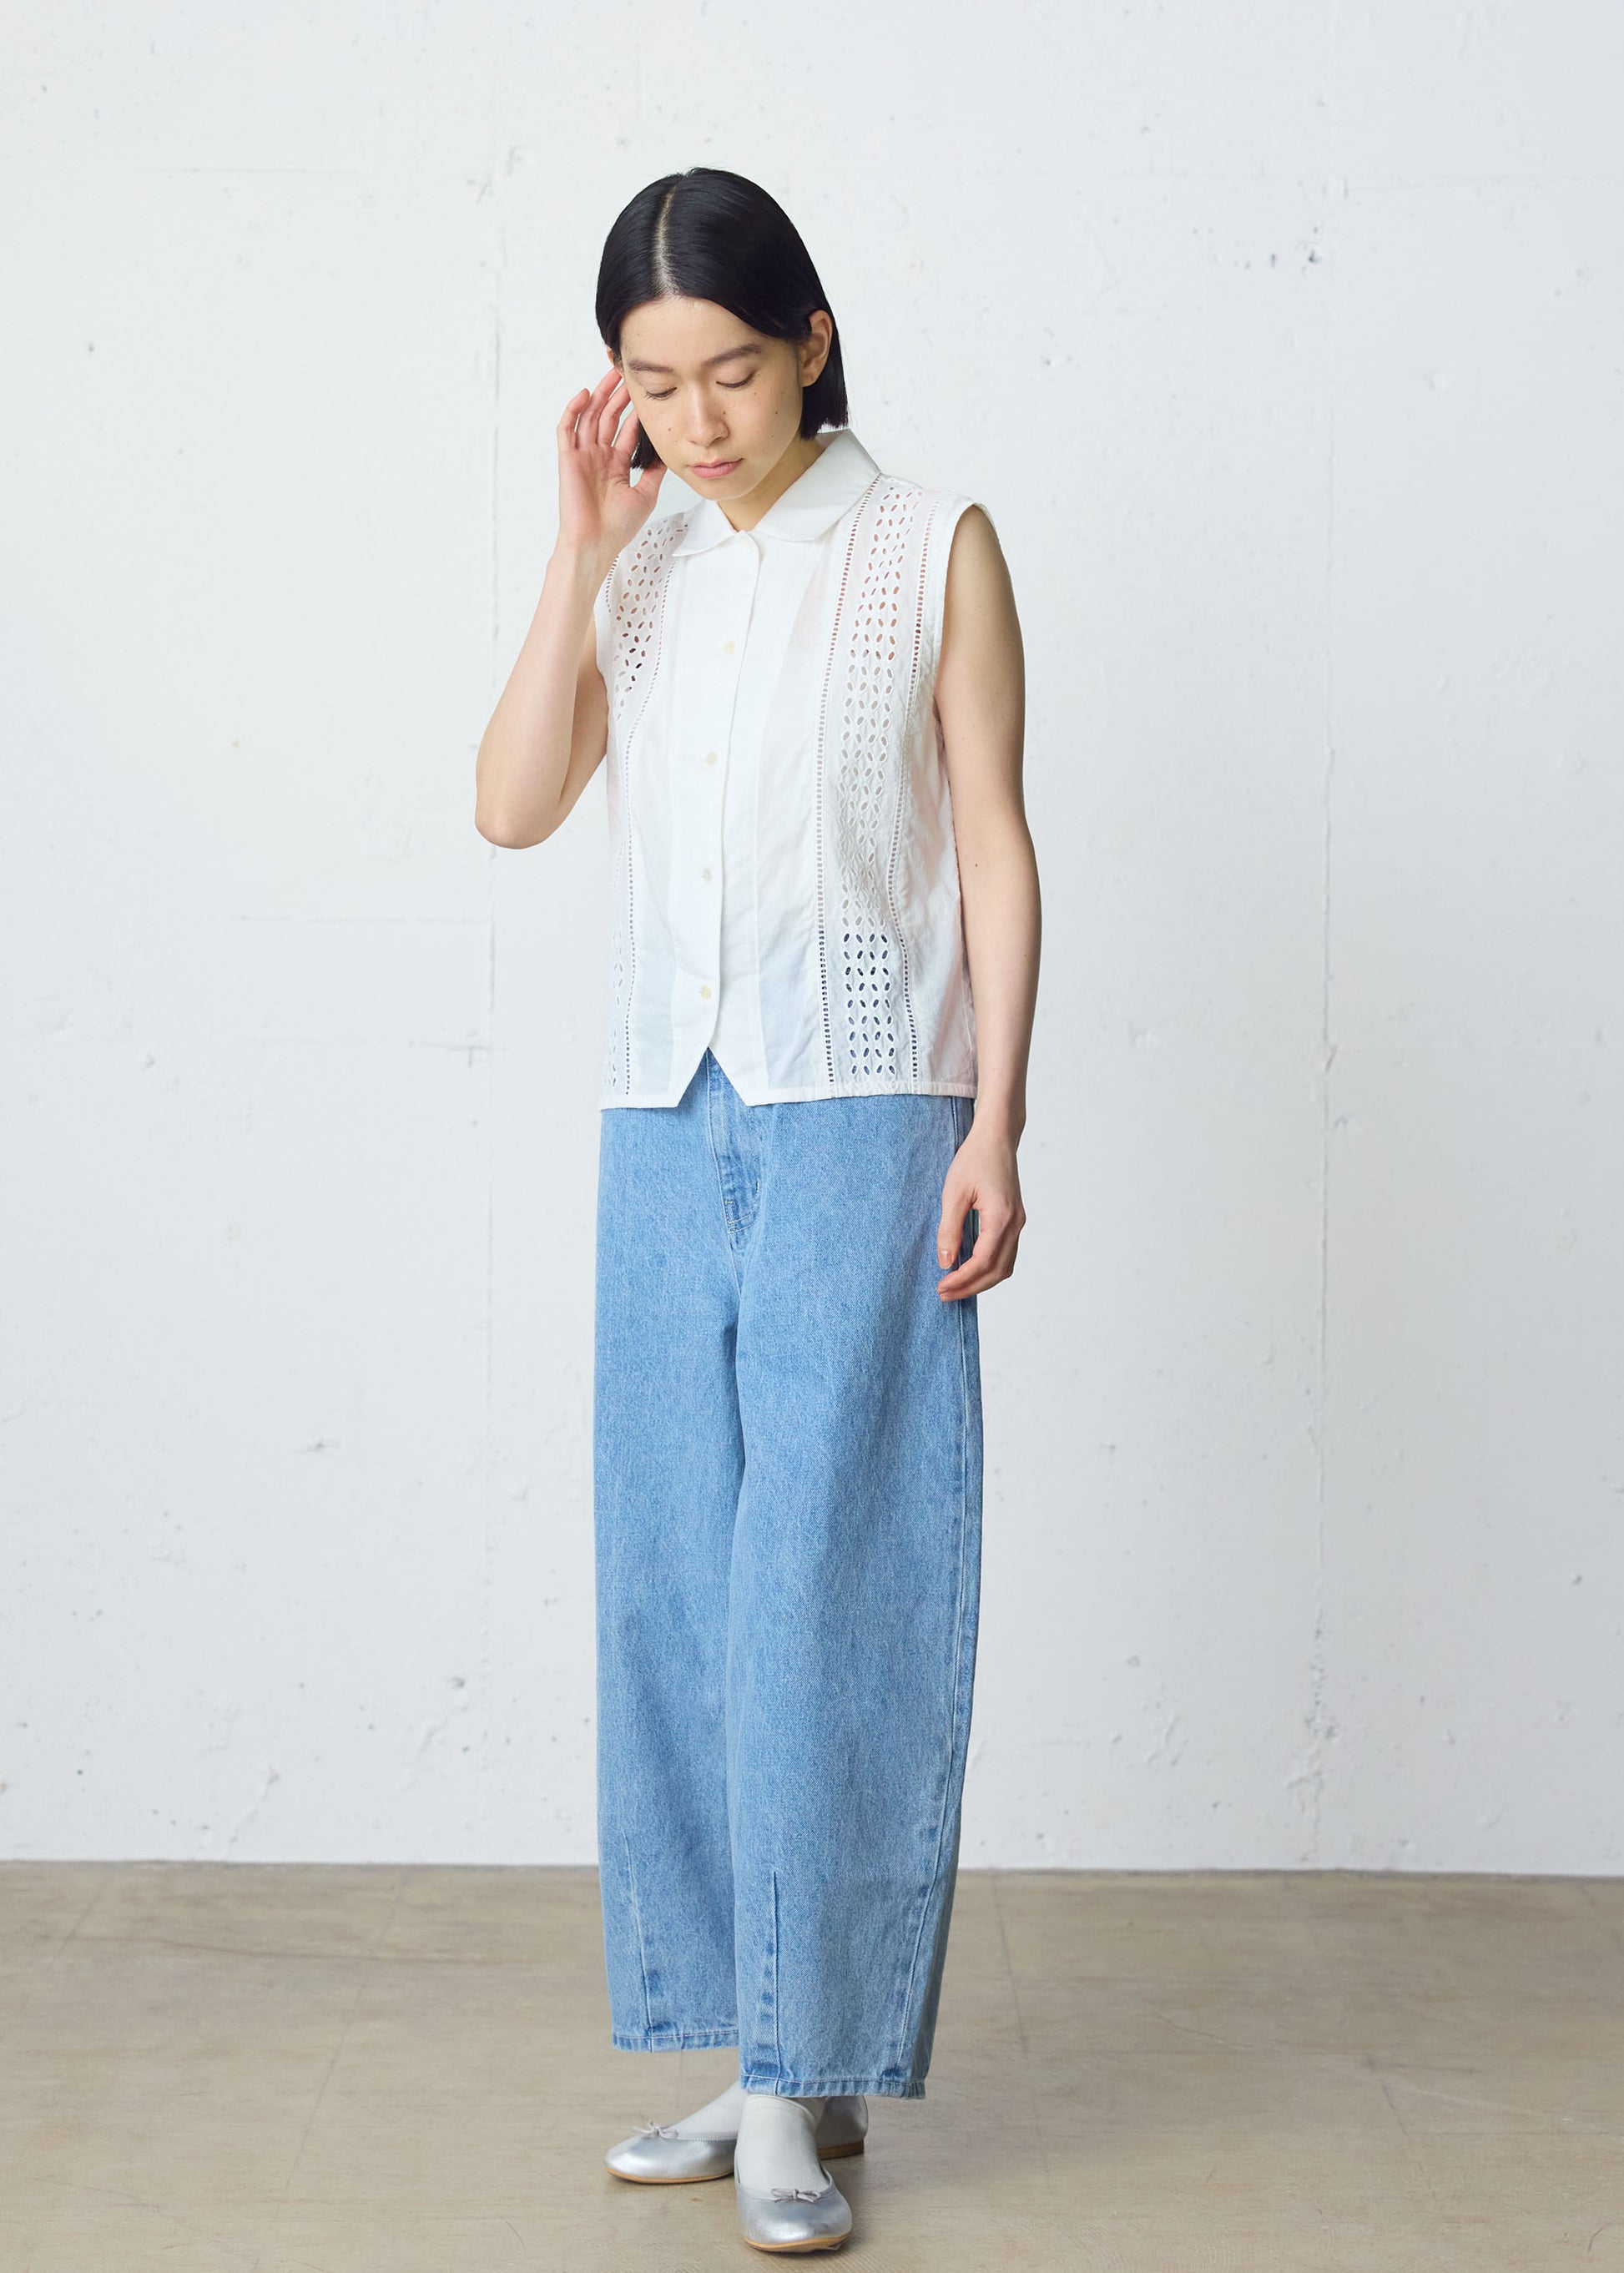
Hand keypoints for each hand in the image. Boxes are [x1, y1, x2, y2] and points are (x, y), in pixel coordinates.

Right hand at [556, 366, 665, 565]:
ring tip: (611, 375)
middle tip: (627, 373)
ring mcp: (583, 456)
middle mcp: (598, 457)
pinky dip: (573, 410)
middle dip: (617, 395)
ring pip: (589, 417)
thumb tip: (669, 450)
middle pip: (607, 417)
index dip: (634, 410)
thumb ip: (655, 471)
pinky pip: (566, 429)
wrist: (595, 544)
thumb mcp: (646, 494)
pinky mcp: (568, 459)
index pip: (625, 430)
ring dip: (599, 395)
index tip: (646, 391)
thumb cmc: (618, 527)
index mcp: (616, 465)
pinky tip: (584, 394)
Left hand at [936, 1123, 1024, 1300]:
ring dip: (981, 1281)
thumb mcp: (954, 1193)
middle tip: (944, 1295)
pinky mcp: (1015, 1220)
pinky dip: (989, 1268)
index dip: (962, 1279)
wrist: (997, 1138)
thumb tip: (945, 1262)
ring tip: (956, 1287)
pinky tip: (970, 1269)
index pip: (983, 1261)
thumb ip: (950, 1229)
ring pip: (1005, 1266)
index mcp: (1001, 1217)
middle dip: (971, 1287)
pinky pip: (1006, 1254)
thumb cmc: (974, 1159)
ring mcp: (1018, 1223)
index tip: (941, 1287)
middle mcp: (1015, 1224)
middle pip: (997, 1271)